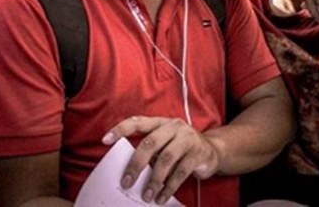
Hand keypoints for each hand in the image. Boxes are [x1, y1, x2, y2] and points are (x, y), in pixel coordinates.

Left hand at [102, 116, 221, 204]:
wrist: (213, 151)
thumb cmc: (182, 149)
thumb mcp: (166, 145)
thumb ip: (151, 152)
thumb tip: (130, 171)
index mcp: (161, 123)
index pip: (138, 122)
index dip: (121, 129)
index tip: (105, 140)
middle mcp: (174, 127)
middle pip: (151, 143)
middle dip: (136, 164)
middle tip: (127, 182)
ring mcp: (188, 138)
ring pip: (166, 159)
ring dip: (154, 180)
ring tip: (146, 195)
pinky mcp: (198, 153)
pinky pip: (181, 172)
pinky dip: (169, 187)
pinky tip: (161, 197)